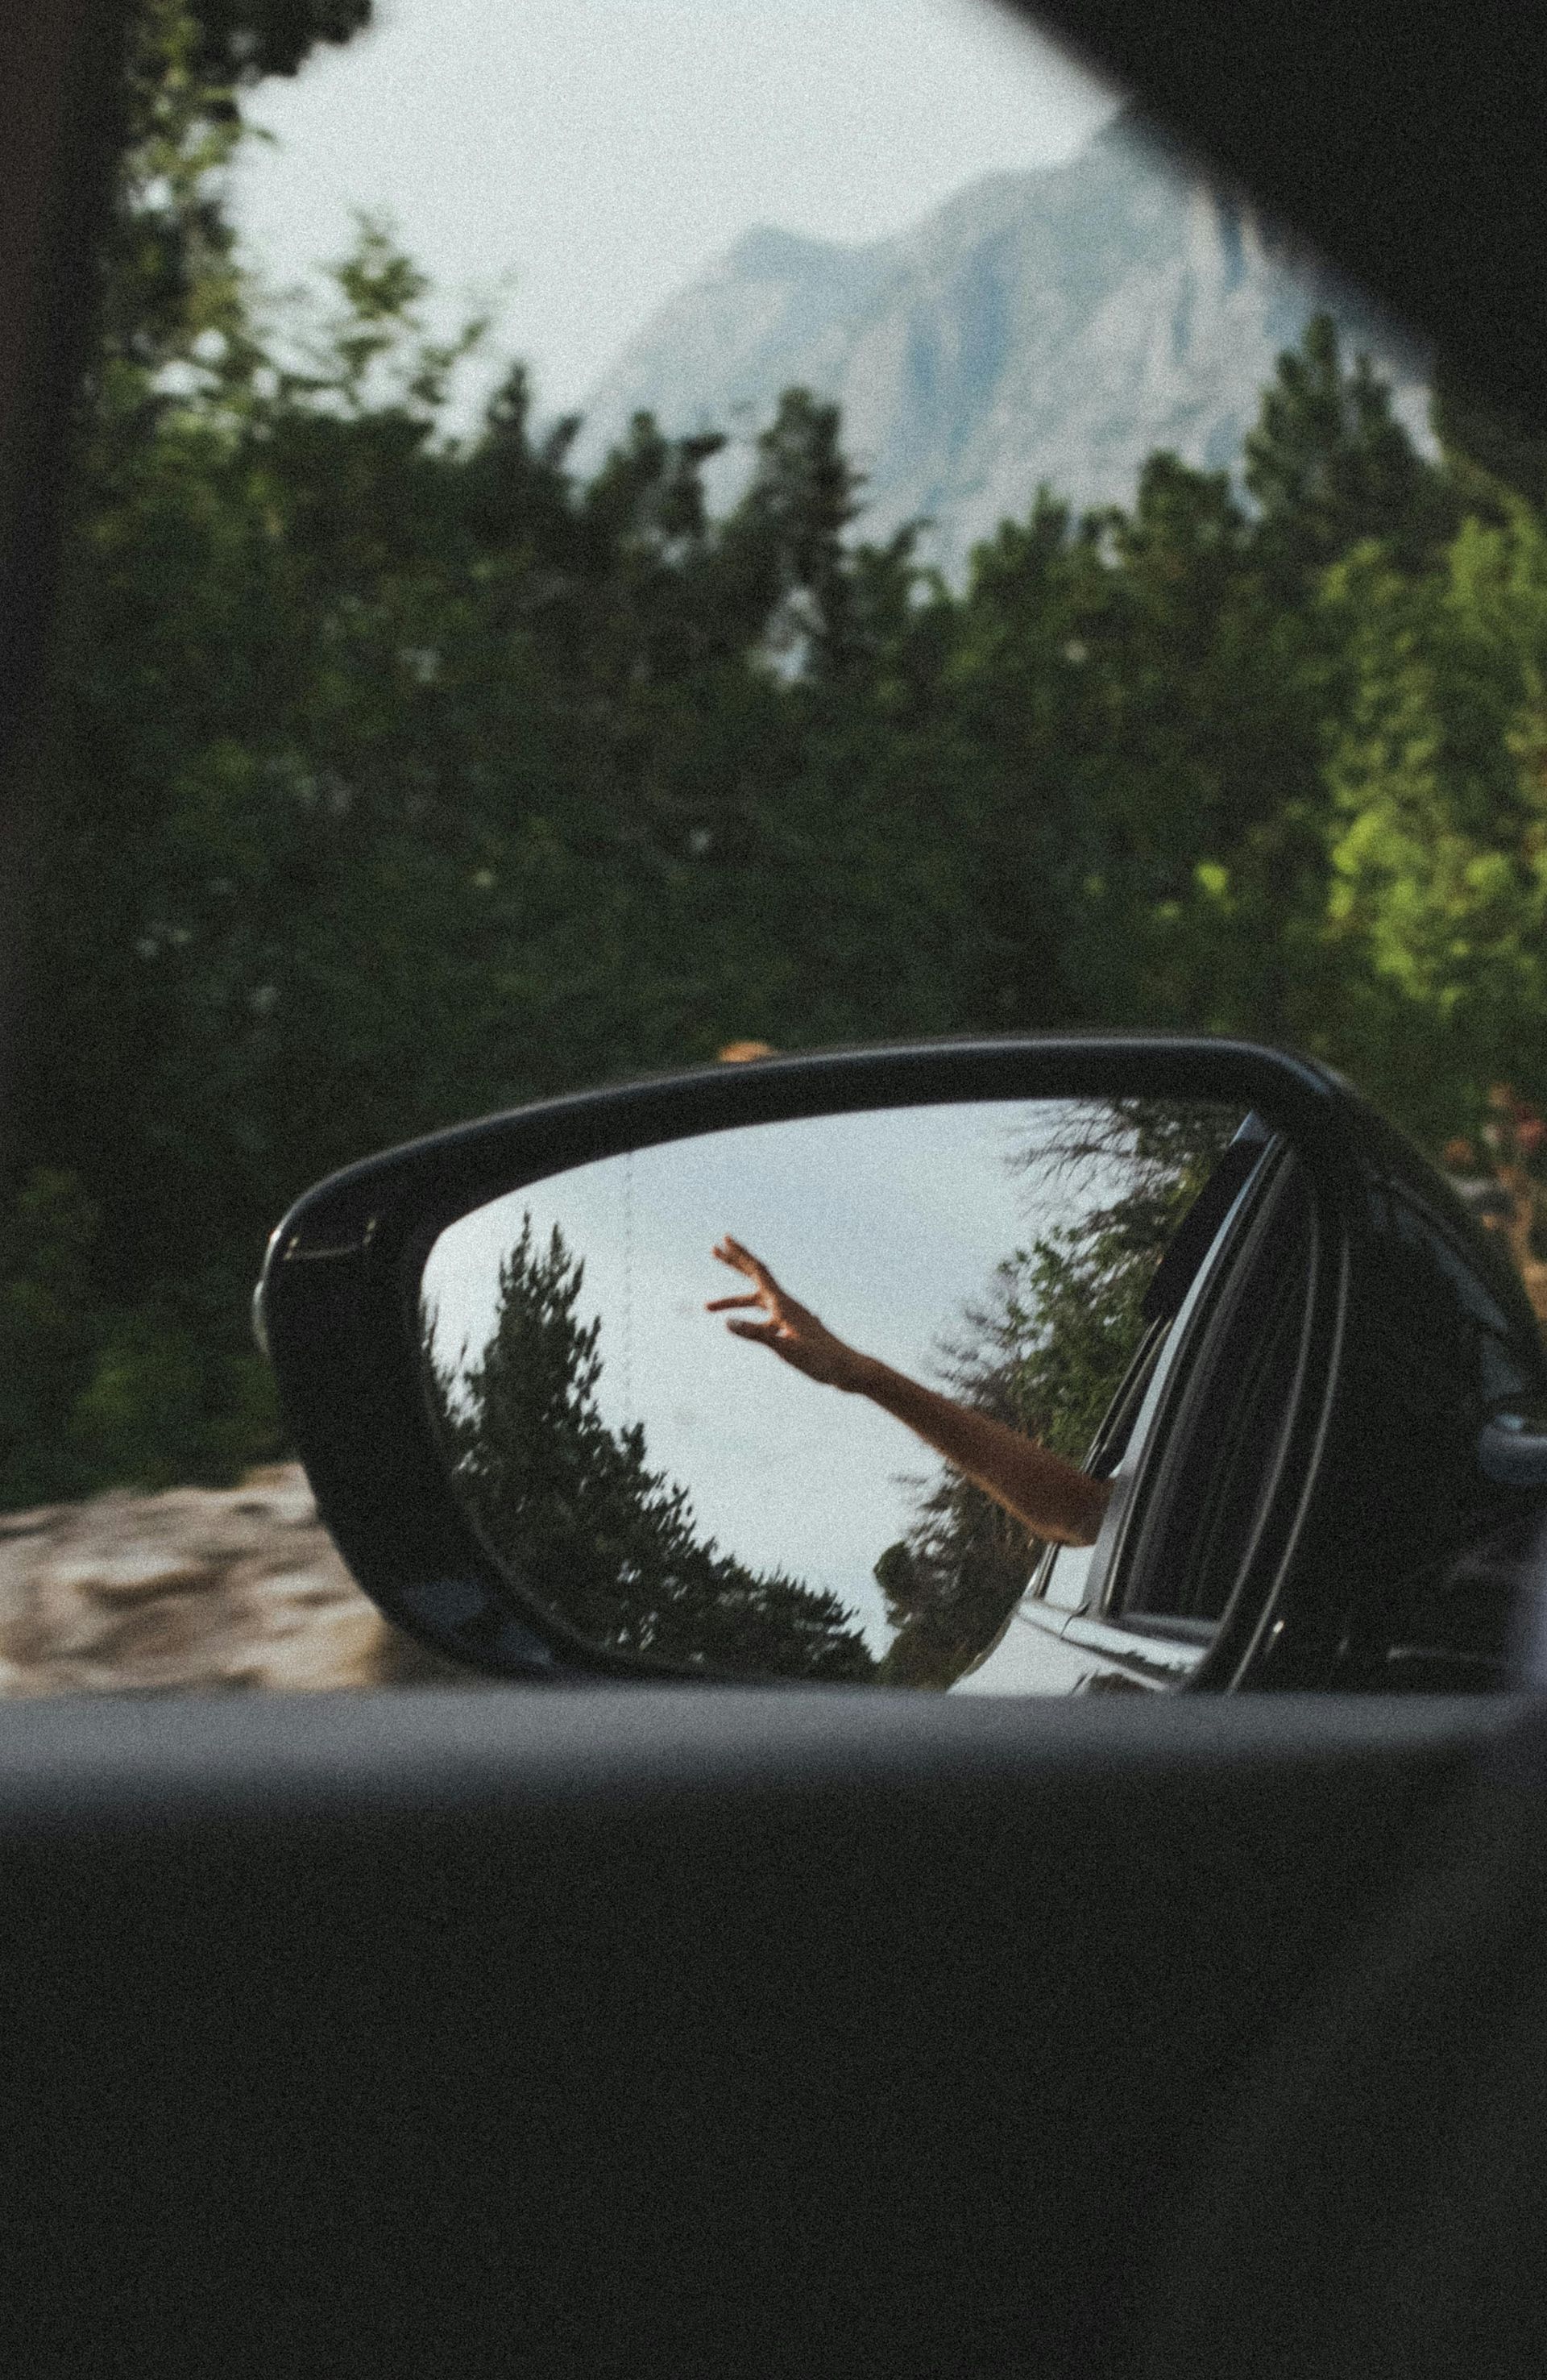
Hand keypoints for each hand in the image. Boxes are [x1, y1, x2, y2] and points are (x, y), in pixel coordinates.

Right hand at [707, 1237, 870, 1391]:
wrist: (847, 1370)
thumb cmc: (821, 1360)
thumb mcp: (785, 1349)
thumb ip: (756, 1335)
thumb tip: (727, 1323)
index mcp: (783, 1304)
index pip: (758, 1272)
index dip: (740, 1255)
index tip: (725, 1239)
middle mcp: (785, 1305)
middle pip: (755, 1277)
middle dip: (733, 1264)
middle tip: (713, 1250)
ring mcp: (789, 1316)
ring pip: (755, 1300)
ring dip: (731, 1300)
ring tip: (706, 1307)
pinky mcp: (791, 1329)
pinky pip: (763, 1315)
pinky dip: (747, 1315)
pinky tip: (741, 1323)